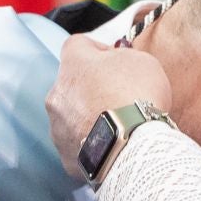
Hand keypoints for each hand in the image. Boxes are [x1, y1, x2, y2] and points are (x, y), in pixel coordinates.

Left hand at [46, 31, 174, 179]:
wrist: (132, 145)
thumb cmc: (138, 97)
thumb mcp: (143, 61)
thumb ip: (123, 57)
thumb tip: (116, 62)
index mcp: (73, 63)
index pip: (78, 45)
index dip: (99, 50)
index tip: (117, 62)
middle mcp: (57, 92)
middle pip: (73, 84)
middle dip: (92, 88)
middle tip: (119, 98)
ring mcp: (57, 126)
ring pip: (71, 117)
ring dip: (89, 117)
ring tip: (116, 126)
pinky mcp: (65, 155)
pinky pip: (77, 146)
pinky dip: (91, 144)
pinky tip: (111, 146)